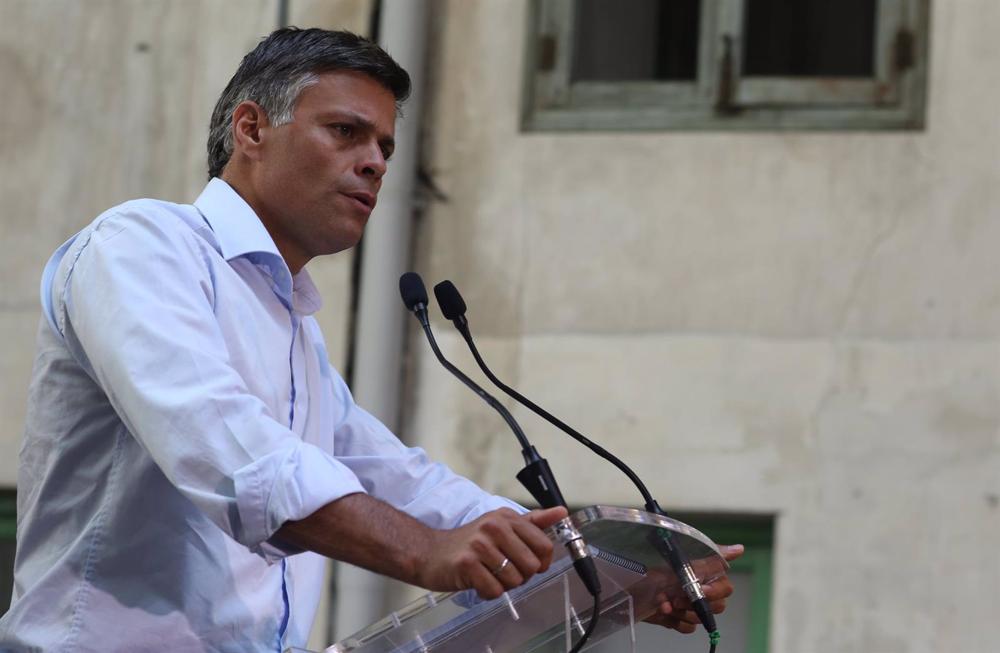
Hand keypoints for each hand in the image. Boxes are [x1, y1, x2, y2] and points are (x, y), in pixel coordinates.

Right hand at [417, 506, 567, 599]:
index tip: (531, 565)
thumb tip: (562, 512)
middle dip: (521, 576)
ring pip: (514, 580)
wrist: (430, 552)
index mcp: (507, 517)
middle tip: (504, 572)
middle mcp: (494, 527)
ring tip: (490, 575)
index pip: (544, 545)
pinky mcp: (467, 564)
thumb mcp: (502, 525)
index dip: (541, 562)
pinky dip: (488, 593)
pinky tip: (478, 582)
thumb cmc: (469, 543)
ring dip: (504, 585)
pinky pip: (494, 590)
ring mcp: (480, 544)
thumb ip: (533, 522)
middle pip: (531, 566)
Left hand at [645, 544, 743, 633]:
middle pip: (717, 606)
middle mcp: (698, 591)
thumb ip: (712, 558)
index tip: (701, 590)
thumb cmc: (654, 572)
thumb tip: (739, 548)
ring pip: (702, 618)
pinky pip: (689, 628)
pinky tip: (664, 611)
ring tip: (666, 602)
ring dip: (682, 611)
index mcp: (702, 576)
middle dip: (696, 603)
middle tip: (678, 597)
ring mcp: (689, 607)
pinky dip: (676, 621)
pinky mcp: (678, 620)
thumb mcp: (682, 562)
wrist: (629, 590)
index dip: (715, 591)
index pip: (725, 588)